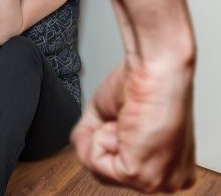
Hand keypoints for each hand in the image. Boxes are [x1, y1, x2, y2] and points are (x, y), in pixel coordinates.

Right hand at [71, 58, 195, 192]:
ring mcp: (156, 180)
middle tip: (123, 120)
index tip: (125, 121)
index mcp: (167, 166)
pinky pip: (96, 163)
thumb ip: (91, 141)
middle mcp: (166, 178)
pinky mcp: (141, 175)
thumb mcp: (107, 116)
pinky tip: (123, 125)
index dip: (108, 140)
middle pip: (106, 173)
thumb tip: (82, 150)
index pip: (118, 168)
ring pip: (99, 170)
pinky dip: (99, 138)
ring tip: (124, 122)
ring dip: (100, 138)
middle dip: (102, 141)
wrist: (154, 69)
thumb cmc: (143, 82)